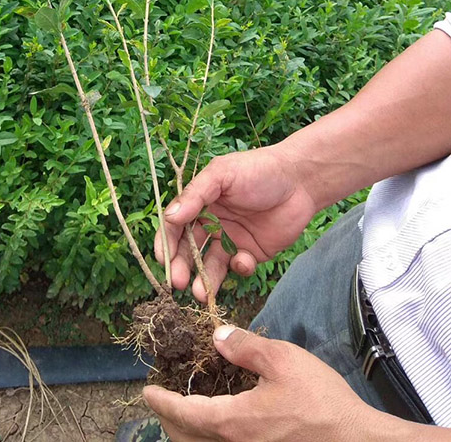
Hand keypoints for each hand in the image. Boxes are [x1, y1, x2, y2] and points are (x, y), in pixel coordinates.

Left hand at [144, 325, 374, 441]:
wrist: (354, 441)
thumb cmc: (320, 400)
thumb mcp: (281, 359)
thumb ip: (244, 347)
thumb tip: (217, 338)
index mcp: (232, 422)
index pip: (185, 413)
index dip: (162, 401)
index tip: (147, 390)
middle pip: (187, 438)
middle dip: (169, 420)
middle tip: (159, 400)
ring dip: (186, 432)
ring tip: (181, 412)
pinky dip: (207, 437)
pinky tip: (216, 422)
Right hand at [155, 145, 317, 301]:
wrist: (300, 180)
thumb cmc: (258, 169)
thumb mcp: (222, 174)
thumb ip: (196, 194)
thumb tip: (170, 217)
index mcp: (200, 202)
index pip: (175, 225)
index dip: (167, 242)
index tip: (163, 259)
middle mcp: (212, 223)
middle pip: (189, 250)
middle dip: (181, 267)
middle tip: (178, 283)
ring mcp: (231, 239)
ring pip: (211, 264)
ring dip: (204, 279)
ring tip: (201, 293)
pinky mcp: (252, 252)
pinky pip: (238, 267)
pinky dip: (238, 268)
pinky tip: (245, 258)